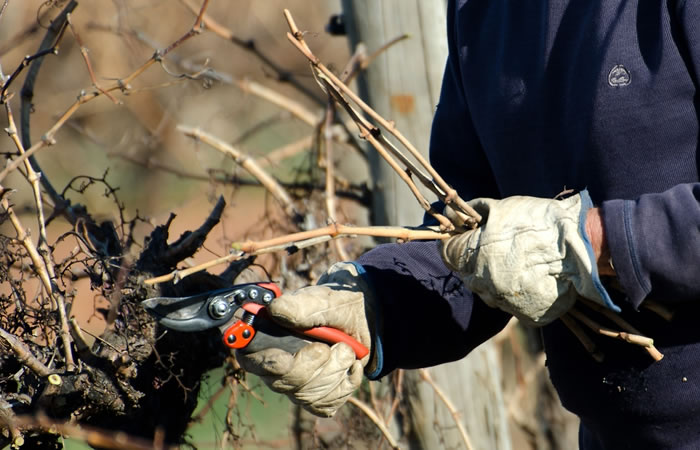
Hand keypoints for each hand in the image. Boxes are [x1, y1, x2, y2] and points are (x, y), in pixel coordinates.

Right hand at [236, 262, 375, 416]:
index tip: (285, 358)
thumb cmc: (335, 309)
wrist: (363, 321)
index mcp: (269, 339)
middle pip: (282, 383)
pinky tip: (353, 364)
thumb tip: (275, 310)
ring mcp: (299, 386)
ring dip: (334, 370)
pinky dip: (347, 382)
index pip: (250, 360)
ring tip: (346, 348)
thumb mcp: (322, 300)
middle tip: (326, 347)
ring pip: (308, 395)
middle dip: (309, 366)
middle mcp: (279, 368)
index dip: (264, 363)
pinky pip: (328, 402)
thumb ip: (301, 305)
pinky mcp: (320, 399)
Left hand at [440, 191, 618, 325]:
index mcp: (478, 256)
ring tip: (517, 264)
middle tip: (496, 250)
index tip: (464, 238)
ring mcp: (508, 303)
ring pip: (490, 293)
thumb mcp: (502, 207)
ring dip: (495, 281)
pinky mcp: (529, 316)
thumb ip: (472, 213)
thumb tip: (449, 214)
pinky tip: (531, 279)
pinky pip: (513, 306)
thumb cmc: (541, 221)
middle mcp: (488, 284)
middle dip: (475, 263)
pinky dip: (517, 295)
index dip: (455, 243)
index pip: (449, 253)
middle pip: (468, 276)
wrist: (585, 244)